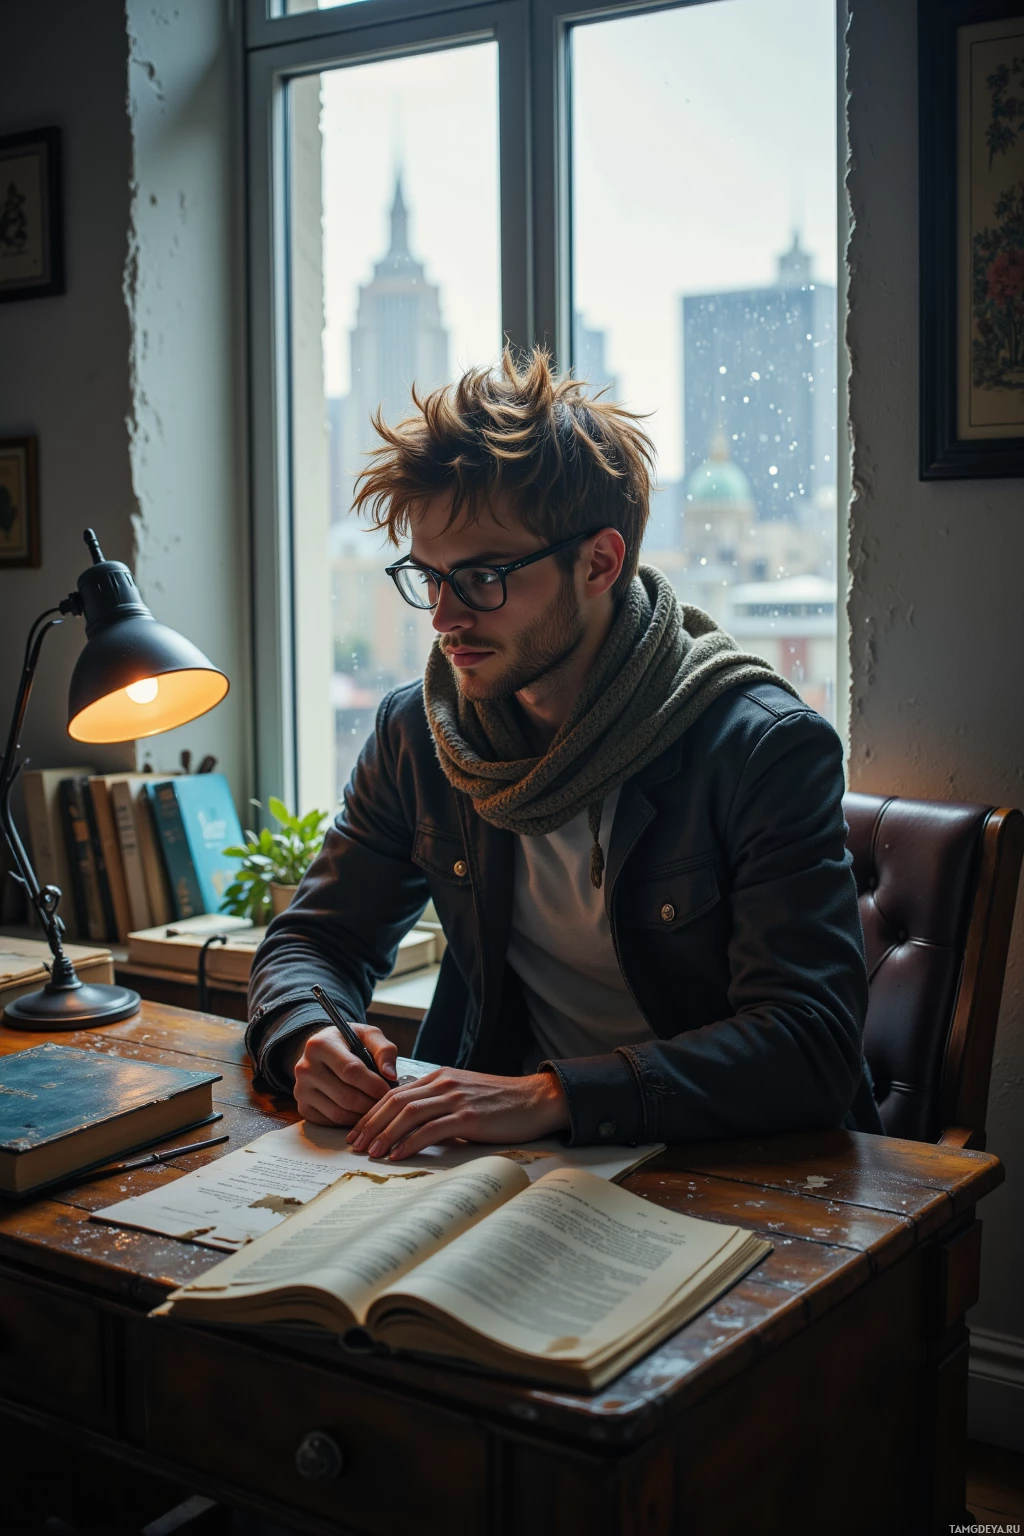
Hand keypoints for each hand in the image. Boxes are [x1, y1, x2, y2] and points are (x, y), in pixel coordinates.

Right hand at [288, 1023, 397, 1127]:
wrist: (322, 1050)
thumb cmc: (350, 1042)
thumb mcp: (368, 1036)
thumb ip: (384, 1050)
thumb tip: (391, 1075)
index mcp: (320, 1045)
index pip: (351, 1071)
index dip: (374, 1084)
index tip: (389, 1089)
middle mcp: (305, 1068)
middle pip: (345, 1096)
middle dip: (370, 1103)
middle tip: (386, 1103)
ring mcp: (301, 1089)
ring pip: (338, 1113)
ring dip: (362, 1115)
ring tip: (376, 1108)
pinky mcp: (302, 1107)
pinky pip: (330, 1122)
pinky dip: (349, 1122)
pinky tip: (360, 1112)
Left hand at [346, 1067, 570, 1160]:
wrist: (537, 1099)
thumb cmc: (502, 1102)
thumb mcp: (464, 1094)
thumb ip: (438, 1102)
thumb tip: (411, 1121)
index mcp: (440, 1077)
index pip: (395, 1093)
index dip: (372, 1113)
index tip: (358, 1132)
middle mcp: (444, 1084)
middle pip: (395, 1101)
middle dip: (371, 1124)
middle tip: (355, 1145)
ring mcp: (456, 1099)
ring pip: (408, 1113)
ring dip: (385, 1134)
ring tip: (371, 1153)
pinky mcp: (469, 1116)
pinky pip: (432, 1129)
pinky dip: (410, 1142)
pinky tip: (398, 1154)